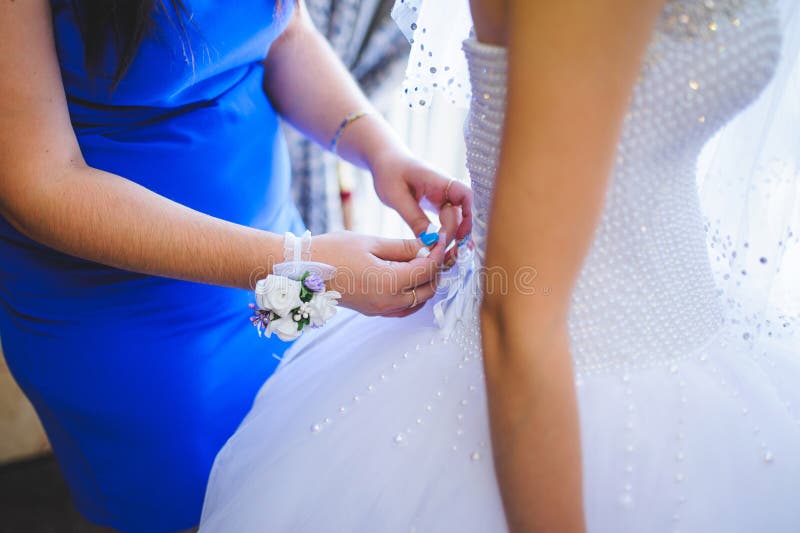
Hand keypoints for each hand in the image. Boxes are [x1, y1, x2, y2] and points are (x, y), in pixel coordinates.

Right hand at [311, 231, 445, 316]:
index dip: (438, 252)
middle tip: (435, 249)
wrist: (301, 270)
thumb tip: (428, 244)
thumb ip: (402, 246)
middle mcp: (388, 302)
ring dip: (427, 283)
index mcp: (389, 282)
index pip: (427, 269)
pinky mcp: (374, 311)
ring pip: (419, 301)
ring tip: (423, 260)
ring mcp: (381, 310)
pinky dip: (414, 294)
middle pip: (428, 289)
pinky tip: (409, 276)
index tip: (441, 237)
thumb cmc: (332, 251)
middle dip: (437, 269)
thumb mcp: (370, 242)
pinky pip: (405, 308)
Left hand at [369, 149, 472, 255]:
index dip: (468, 215)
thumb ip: (414, 218)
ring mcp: (443, 196)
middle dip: (456, 232)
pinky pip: (447, 220)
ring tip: (445, 254)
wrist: (385, 161)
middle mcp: (445, 188)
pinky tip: (441, 247)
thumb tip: (431, 241)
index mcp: (437, 180)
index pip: (465, 195)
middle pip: (461, 212)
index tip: (459, 235)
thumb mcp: (396, 197)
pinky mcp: (438, 204)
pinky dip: (445, 233)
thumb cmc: (389, 173)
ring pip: (456, 218)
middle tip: (442, 251)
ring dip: (453, 235)